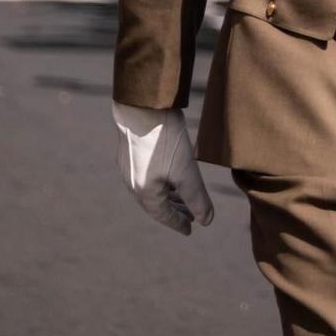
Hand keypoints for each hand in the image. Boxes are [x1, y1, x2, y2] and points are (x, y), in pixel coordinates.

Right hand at [113, 101, 214, 234]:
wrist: (141, 105)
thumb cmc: (164, 139)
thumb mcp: (186, 171)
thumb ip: (197, 198)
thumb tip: (207, 221)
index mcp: (144, 192)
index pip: (164, 215)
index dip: (179, 223)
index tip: (190, 230)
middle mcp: (132, 183)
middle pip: (156, 204)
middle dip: (175, 210)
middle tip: (191, 215)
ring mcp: (128, 167)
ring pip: (150, 189)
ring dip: (168, 195)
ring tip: (183, 196)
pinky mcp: (129, 151)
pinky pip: (146, 176)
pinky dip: (160, 182)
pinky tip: (168, 173)